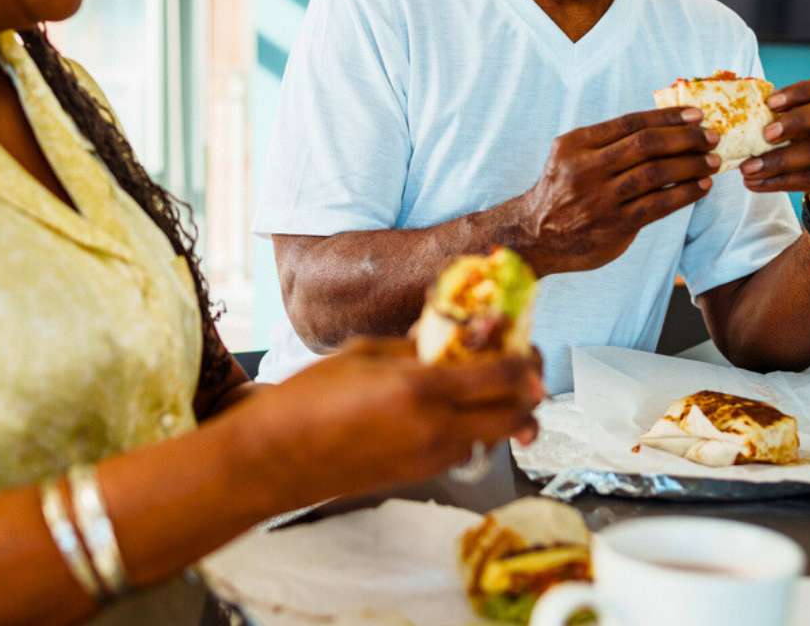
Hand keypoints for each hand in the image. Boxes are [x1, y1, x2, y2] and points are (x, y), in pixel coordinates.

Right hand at [235, 339, 542, 510]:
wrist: (279, 456)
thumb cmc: (310, 397)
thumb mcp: (363, 353)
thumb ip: (414, 346)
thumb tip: (451, 335)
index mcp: (421, 389)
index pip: (503, 375)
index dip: (524, 356)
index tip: (521, 339)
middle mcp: (437, 429)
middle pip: (518, 415)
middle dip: (530, 388)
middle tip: (521, 365)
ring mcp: (433, 458)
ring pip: (497, 436)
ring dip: (503, 410)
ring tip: (485, 385)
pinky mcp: (422, 475)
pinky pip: (467, 450)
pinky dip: (474, 429)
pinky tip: (449, 410)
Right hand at [513, 108, 720, 274]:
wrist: (535, 235)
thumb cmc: (563, 192)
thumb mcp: (571, 157)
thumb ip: (606, 144)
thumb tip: (663, 129)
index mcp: (575, 144)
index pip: (630, 122)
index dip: (667, 116)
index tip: (696, 114)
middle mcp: (585, 168)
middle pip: (646, 144)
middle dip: (685, 138)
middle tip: (711, 137)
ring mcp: (600, 197)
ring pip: (656, 173)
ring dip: (691, 164)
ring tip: (712, 161)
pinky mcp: (614, 224)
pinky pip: (658, 204)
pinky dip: (684, 193)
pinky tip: (701, 187)